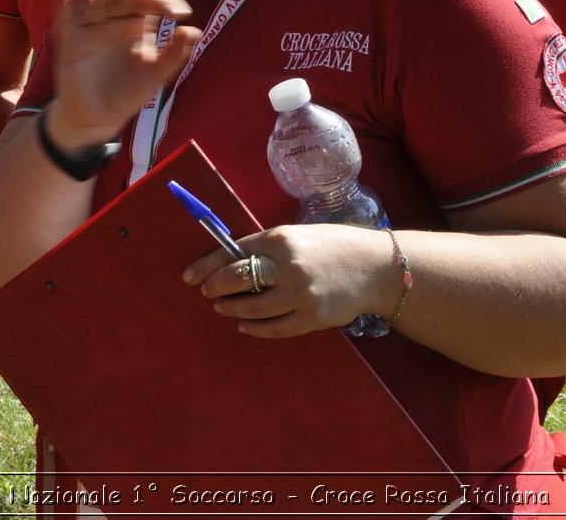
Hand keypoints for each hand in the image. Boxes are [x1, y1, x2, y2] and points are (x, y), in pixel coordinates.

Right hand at [44, 0, 198, 148]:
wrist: (100, 117)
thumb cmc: (129, 93)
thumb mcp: (156, 75)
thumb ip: (174, 55)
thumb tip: (195, 31)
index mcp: (136, 23)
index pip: (150, 0)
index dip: (164, 0)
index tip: (181, 13)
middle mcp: (114, 19)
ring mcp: (92, 26)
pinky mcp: (71, 38)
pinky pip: (66, 11)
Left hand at [183, 224, 394, 338]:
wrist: (375, 268)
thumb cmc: (332, 246)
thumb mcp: (297, 236)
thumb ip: (266, 247)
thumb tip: (229, 261)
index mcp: (281, 238)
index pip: (233, 251)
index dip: (207, 265)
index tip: (190, 276)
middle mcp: (289, 266)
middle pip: (237, 279)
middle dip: (215, 287)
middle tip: (207, 292)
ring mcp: (301, 294)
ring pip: (252, 307)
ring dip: (231, 308)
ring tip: (222, 307)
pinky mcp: (313, 317)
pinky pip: (273, 328)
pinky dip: (254, 328)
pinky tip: (244, 325)